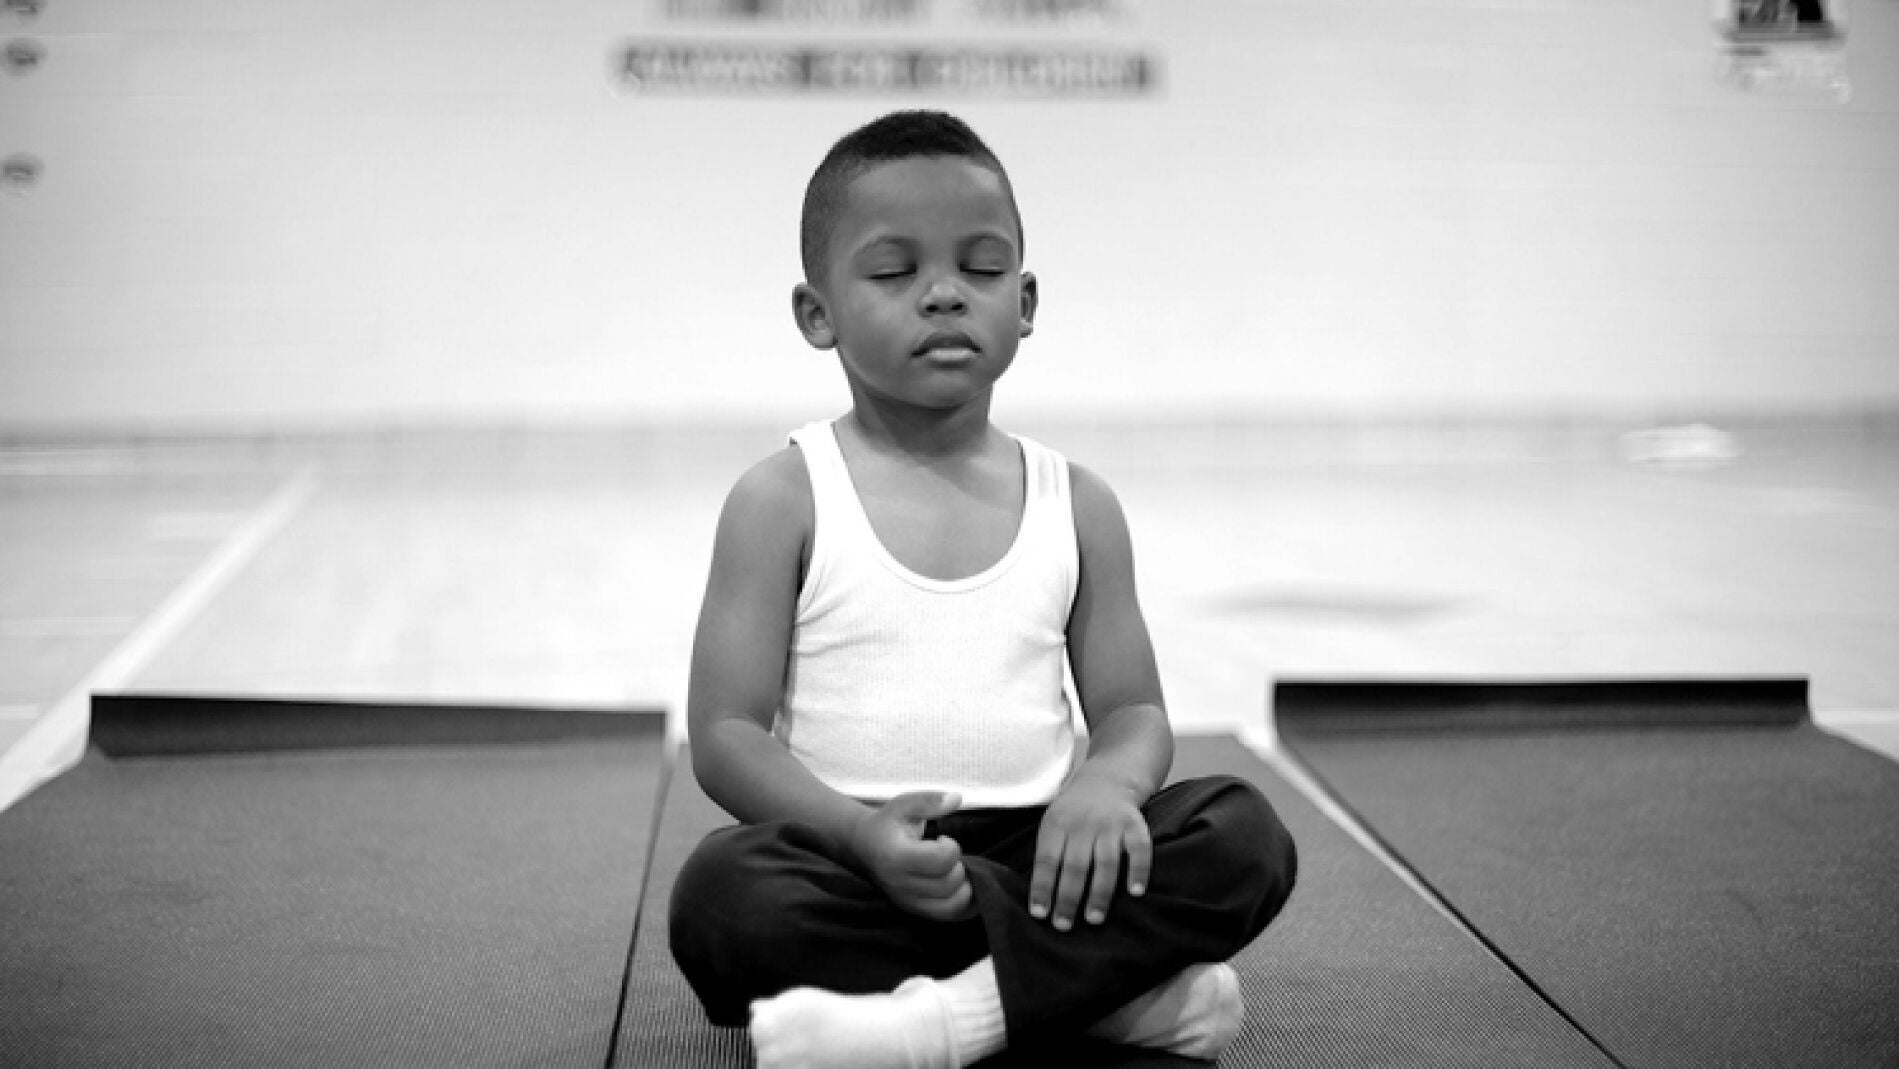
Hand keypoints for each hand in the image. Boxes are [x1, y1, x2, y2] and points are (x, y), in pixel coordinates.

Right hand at [849, 791, 974, 921]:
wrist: (863, 847)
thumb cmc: (887, 824)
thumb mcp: (904, 805)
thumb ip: (929, 801)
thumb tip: (957, 798)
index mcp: (897, 857)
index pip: (940, 860)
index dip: (951, 846)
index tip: (942, 839)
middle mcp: (900, 884)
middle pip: (949, 883)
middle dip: (957, 865)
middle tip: (946, 855)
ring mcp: (907, 902)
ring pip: (953, 905)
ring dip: (963, 886)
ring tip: (952, 870)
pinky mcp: (914, 911)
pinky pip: (949, 915)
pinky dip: (964, 903)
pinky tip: (961, 886)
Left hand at [1029, 772, 1150, 930]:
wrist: (1109, 777)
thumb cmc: (1076, 810)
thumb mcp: (1054, 821)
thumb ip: (1049, 852)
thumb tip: (1041, 897)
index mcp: (1057, 824)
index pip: (1046, 860)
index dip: (1042, 887)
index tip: (1040, 914)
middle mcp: (1084, 824)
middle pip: (1074, 866)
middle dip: (1068, 898)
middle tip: (1063, 925)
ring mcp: (1110, 824)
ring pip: (1104, 863)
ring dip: (1099, 893)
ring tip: (1093, 919)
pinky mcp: (1135, 824)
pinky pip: (1139, 849)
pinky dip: (1138, 871)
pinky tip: (1135, 892)